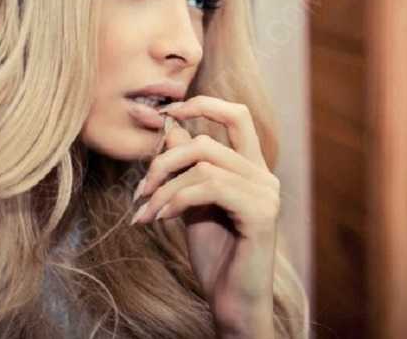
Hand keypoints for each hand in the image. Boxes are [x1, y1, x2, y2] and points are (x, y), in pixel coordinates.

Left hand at [130, 95, 279, 334]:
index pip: (237, 115)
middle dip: (164, 160)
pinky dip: (176, 200)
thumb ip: (186, 166)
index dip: (202, 104)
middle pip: (206, 140)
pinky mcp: (261, 213)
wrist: (232, 301)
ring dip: (164, 188)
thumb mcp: (192, 202)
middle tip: (140, 189)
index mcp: (251, 168)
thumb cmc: (215, 254)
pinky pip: (210, 187)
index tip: (166, 113)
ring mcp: (266, 193)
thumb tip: (170, 125)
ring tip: (146, 212)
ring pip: (203, 164)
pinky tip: (159, 219)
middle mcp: (264, 175)